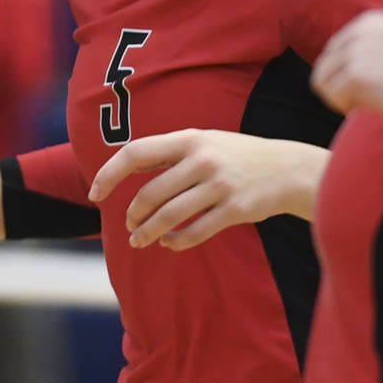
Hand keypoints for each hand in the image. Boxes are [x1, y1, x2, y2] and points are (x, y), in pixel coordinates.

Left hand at [90, 129, 325, 249]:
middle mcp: (202, 159)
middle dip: (133, 214)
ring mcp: (219, 184)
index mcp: (188, 139)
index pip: (135, 153)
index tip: (95, 194)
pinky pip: (195, 232)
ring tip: (139, 241)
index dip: (109, 174)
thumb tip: (124, 165)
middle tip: (129, 226)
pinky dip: (176, 242)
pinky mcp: (235, 209)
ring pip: (168, 216)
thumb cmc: (236, 156)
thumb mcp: (204, 142)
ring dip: (147, 233)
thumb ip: (169, 154)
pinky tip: (169, 243)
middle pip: (149, 193)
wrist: (288, 169)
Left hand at [310, 10, 382, 129]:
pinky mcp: (357, 75)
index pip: (333, 51)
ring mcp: (357, 51)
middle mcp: (360, 31)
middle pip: (324, 66)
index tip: (370, 85)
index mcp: (369, 21)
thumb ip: (373, 41)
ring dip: (340, 99)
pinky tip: (367, 108)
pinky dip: (345, 108)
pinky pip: (332, 97)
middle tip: (365, 99)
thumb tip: (340, 56)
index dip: (345, 74)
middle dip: (339, 87)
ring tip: (366, 103)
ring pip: (322, 82)